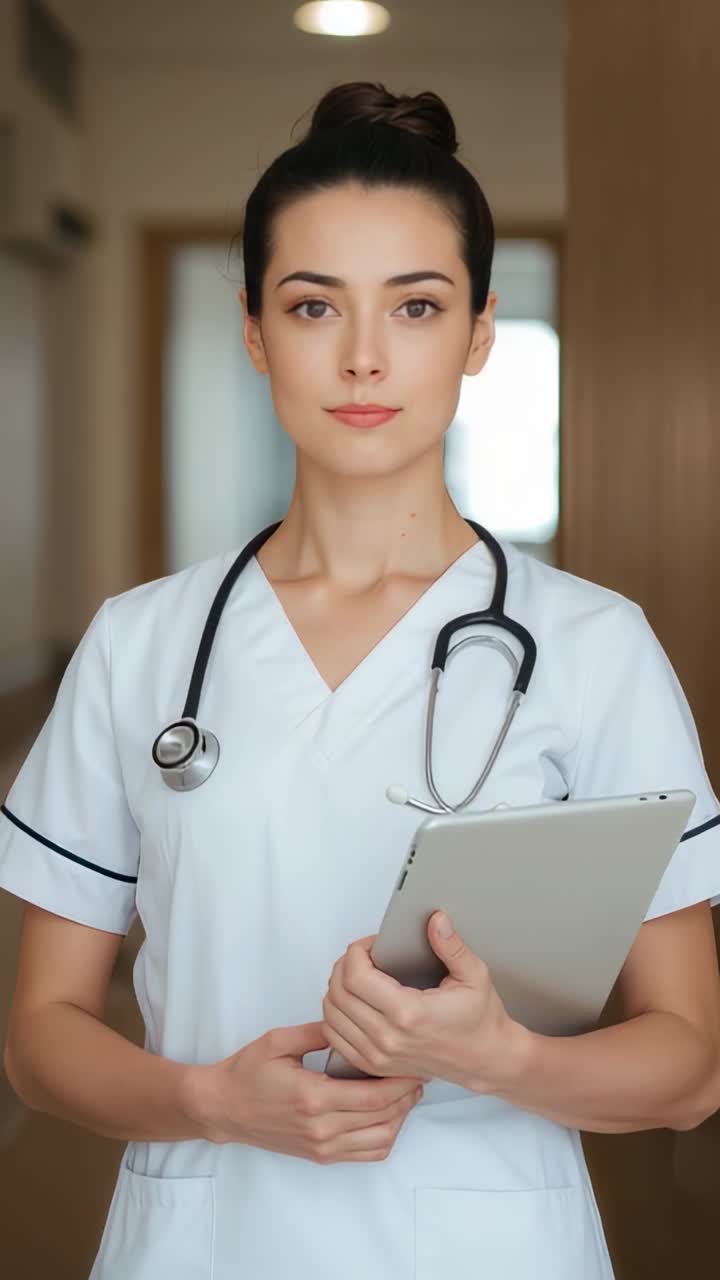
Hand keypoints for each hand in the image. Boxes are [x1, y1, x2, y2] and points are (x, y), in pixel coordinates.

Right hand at [184, 1021, 424, 1162]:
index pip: (375, 1096)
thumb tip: (353, 1019)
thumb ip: (320, 1031)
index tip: (416, 1063)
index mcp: (314, 1098)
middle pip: (384, 1118)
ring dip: (401, 1118)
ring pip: (380, 1140)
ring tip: (406, 1092)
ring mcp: (322, 1147)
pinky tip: (387, 1114)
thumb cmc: (247, 1072)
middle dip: (408, 1096)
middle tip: (418, 1072)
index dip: (403, 1081)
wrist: (223, 1107)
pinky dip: (385, 1137)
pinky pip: (366, 1154)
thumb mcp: (280, 1040)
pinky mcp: (321, 1156)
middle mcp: (322, 1129)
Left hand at [322, 911, 517, 1090]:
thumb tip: (436, 921)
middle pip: (338, 993)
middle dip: (344, 964)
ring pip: (331, 1015)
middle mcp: (389, 1037)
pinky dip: (334, 1015)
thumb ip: (452, 946)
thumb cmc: (480, 1021)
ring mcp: (379, 1055)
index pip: (356, 977)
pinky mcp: (375, 1065)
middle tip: (362, 956)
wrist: (486, 1059)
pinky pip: (335, 1037)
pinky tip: (350, 1002)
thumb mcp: (474, 976)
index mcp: (410, 1014)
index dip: (355, 951)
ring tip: (356, 975)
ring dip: (336, 989)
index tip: (370, 945)